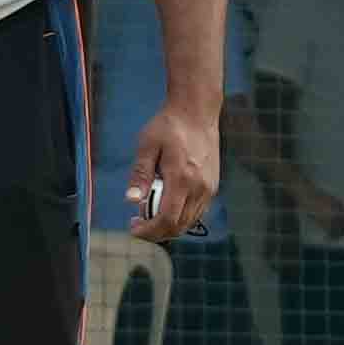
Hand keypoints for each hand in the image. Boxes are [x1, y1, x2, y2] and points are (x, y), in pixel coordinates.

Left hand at [127, 104, 217, 243]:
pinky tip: (166, 206)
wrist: (197, 112)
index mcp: (182, 178)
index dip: (149, 231)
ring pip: (189, 222)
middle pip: (178, 226)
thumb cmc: (169, 126)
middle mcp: (199, 188)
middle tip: (138, 223)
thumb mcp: (147, 145)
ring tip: (149, 214)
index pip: (167, 219)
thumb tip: (131, 199)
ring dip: (168, 226)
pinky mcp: (212, 186)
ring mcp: (209, 188)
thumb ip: (140, 174)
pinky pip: (196, 212)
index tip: (133, 228)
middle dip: (156, 232)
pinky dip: (180, 217)